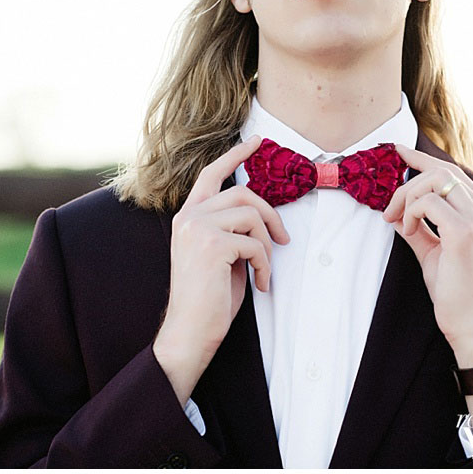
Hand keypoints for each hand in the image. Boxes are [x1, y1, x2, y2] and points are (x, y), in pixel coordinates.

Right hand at [153, 134, 290, 405]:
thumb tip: (262, 215)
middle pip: (242, 193)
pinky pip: (255, 244)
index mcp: (187, 218)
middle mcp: (188, 218)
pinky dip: (265, 265)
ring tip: (265, 269)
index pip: (210, 174)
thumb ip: (231, 229)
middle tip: (285, 238)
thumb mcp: (219, 255)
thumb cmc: (208, 298)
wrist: (189, 331)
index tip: (256, 142)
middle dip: (270, 214)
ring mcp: (197, 229)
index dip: (235, 156)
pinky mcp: (211, 245)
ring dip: (268, 244)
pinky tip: (260, 284)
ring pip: (251, 216)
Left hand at [382, 144, 472, 366]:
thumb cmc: (456, 293)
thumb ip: (419, 229)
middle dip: (406, 181)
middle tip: (387, 209)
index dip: (421, 158)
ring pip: (433, 181)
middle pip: (440, 170)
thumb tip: (396, 214)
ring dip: (406, 198)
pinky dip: (411, 212)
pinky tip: (407, 230)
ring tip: (398, 223)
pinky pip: (428, 202)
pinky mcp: (464, 232)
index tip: (397, 152)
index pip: (450, 171)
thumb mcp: (433, 253)